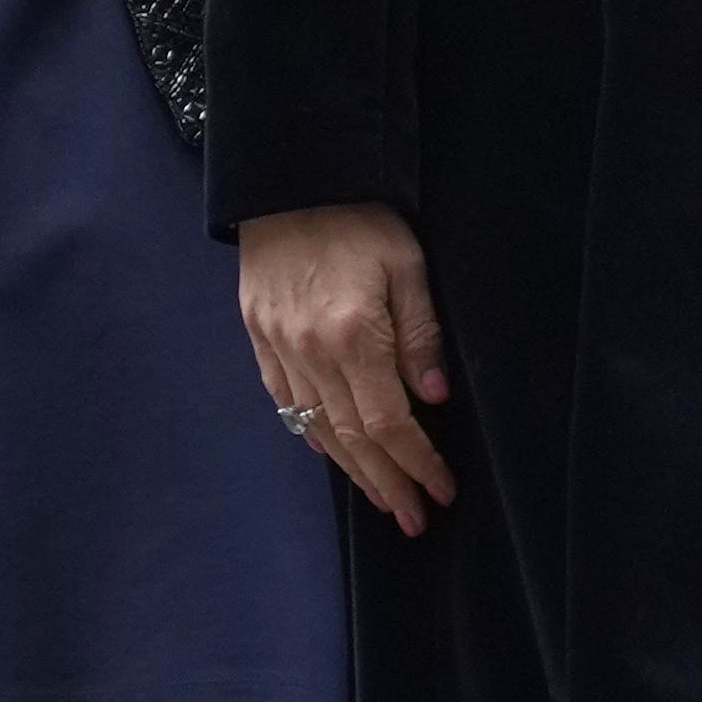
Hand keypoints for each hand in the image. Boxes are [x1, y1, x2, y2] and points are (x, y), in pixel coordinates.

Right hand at [237, 201, 456, 533]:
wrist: (291, 183)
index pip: (387, 422)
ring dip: (352, 470)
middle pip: (350, 438)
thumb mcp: (409, 268)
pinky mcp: (259, 338)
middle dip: (387, 483)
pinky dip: (310, 434)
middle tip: (414, 519)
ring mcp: (277, 348)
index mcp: (351, 336)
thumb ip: (420, 335)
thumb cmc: (361, 221)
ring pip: (315, 427)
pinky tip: (333, 454)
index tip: (442, 490)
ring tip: (382, 500)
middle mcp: (308, 352)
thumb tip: (432, 397)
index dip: (417, 462)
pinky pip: (284, 400)